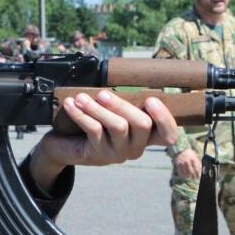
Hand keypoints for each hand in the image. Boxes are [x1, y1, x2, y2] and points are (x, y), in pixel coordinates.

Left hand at [29, 90, 176, 190]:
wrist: (66, 145)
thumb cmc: (95, 122)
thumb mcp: (113, 112)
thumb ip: (124, 102)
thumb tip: (124, 79)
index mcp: (145, 136)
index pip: (168, 135)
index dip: (164, 119)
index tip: (150, 100)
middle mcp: (136, 147)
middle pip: (142, 124)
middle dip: (122, 105)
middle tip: (102, 93)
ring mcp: (118, 153)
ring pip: (118, 127)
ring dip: (98, 108)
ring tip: (81, 97)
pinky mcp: (99, 155)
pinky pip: (94, 130)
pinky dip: (81, 114)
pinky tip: (71, 105)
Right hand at [173, 148, 201, 179]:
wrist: (180, 149)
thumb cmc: (189, 152)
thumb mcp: (194, 156)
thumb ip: (197, 162)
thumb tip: (200, 169)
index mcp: (193, 159)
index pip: (197, 169)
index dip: (198, 174)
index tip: (199, 176)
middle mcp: (188, 162)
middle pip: (192, 172)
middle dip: (194, 176)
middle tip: (195, 178)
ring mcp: (183, 164)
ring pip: (186, 173)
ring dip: (189, 177)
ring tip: (190, 178)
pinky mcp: (178, 165)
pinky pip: (180, 172)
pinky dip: (183, 175)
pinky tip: (184, 176)